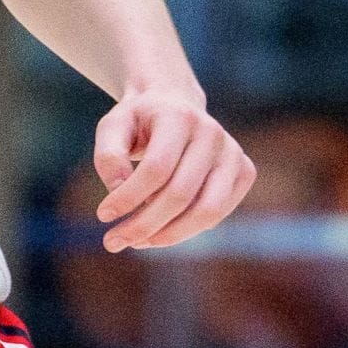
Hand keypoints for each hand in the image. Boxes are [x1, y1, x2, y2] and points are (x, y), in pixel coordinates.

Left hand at [93, 90, 255, 251]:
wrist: (174, 104)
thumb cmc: (138, 121)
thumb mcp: (112, 127)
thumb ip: (109, 156)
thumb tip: (119, 190)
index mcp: (179, 116)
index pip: (157, 168)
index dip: (128, 198)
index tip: (103, 215)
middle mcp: (212, 133)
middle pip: (179, 194)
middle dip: (143, 225)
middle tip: (113, 241)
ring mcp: (233, 153)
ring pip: (206, 211)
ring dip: (168, 236)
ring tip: (137, 242)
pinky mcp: (244, 171)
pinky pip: (217, 214)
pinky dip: (188, 229)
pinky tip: (159, 231)